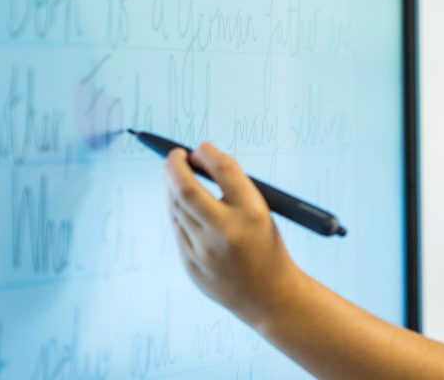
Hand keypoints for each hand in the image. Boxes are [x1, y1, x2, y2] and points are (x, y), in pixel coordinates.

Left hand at [164, 141, 305, 323]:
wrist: (270, 297)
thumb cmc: (266, 247)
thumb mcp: (261, 214)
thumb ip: (232, 191)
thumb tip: (194, 162)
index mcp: (254, 214)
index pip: (225, 170)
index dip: (208, 153)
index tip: (200, 147)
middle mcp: (227, 232)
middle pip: (187, 189)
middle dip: (174, 166)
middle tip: (174, 155)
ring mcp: (205, 251)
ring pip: (176, 208)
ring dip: (173, 187)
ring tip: (178, 178)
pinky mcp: (191, 265)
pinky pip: (177, 229)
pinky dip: (177, 211)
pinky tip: (183, 206)